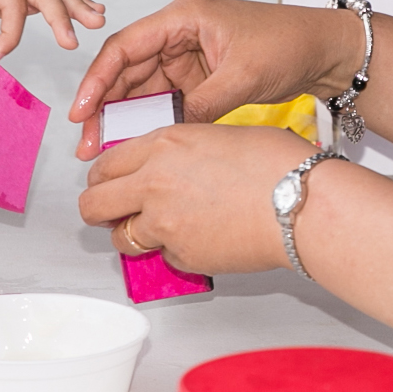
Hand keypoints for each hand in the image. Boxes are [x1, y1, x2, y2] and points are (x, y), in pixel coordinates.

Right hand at [67, 0, 355, 158]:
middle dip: (103, 106)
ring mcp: (186, 56)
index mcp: (183, 17)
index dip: (97, 79)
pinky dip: (148, 120)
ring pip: (140, 87)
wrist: (323, 50)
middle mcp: (178, 33)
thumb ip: (202, 104)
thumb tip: (169, 134)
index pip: (125, 46)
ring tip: (102, 148)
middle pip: (126, 69)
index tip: (81, 110)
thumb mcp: (243, 76)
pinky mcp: (197, 77)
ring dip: (121, 117)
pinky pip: (163, 99)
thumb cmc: (289, 43)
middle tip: (87, 143)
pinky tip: (134, 142)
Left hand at [79, 121, 320, 272]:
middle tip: (111, 213)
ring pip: (121, 238)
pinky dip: (175, 252)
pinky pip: (163, 257)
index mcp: (163, 145)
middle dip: (99, 210)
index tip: (108, 183)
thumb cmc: (276, 164)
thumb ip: (181, 151)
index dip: (102, 177)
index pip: (104, 163)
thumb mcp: (218, 135)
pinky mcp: (181, 255)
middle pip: (93, 203)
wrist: (299, 202)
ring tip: (157, 230)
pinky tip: (201, 238)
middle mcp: (153, 182)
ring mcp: (164, 223)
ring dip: (132, 235)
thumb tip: (168, 164)